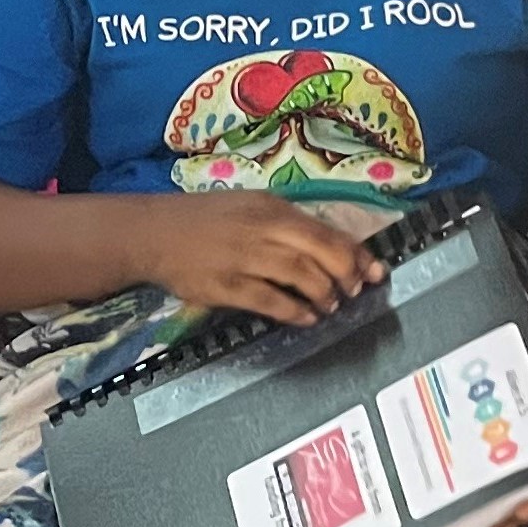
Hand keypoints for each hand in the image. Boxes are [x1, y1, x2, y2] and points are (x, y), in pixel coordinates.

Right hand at [130, 192, 384, 326]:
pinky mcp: (225, 285)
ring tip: (331, 306)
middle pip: (318, 251)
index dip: (355, 253)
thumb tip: (330, 247)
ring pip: (299, 275)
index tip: (375, 270)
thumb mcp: (249, 208)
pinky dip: (294, 312)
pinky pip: (269, 300)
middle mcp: (260, 229)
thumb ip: (286, 225)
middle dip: (346, 275)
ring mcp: (242, 257)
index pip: (325, 230)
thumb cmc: (205, 220)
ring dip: (323, 294)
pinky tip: (306, 319)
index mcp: (270, 207)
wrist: (151, 233)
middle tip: (355, 291)